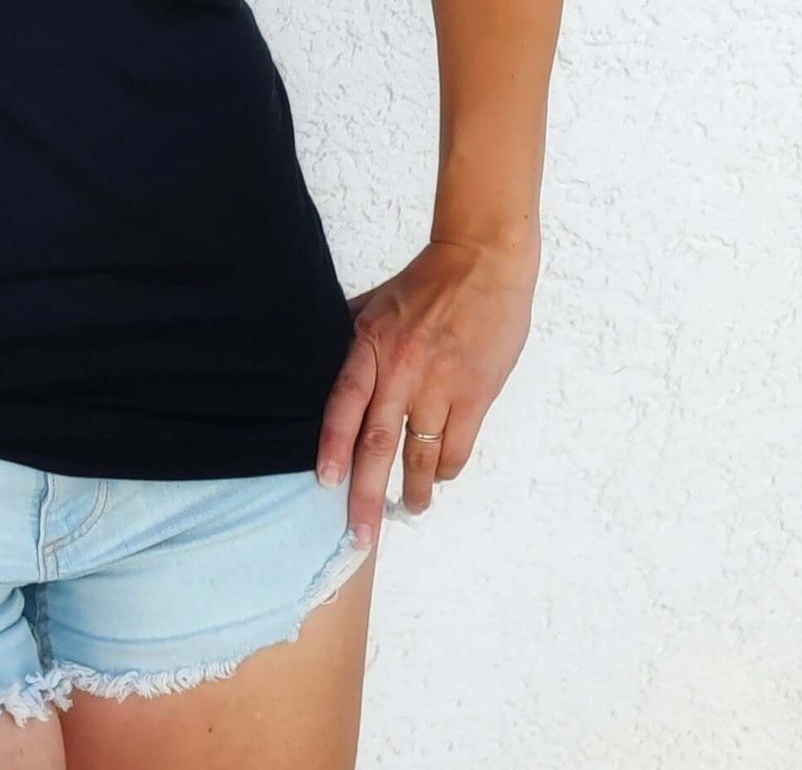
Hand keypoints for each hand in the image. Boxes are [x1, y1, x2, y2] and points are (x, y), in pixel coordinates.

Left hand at [316, 235, 538, 548]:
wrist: (483, 264)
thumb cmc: (425, 282)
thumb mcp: (375, 303)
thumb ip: (350, 334)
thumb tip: (318, 359)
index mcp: (372, 345)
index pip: (345, 403)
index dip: (333, 445)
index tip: (325, 483)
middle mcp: (403, 370)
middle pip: (378, 443)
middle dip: (367, 496)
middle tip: (360, 537)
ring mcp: (442, 385)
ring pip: (421, 456)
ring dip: (412, 492)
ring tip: (406, 511)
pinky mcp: (476, 394)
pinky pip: (457, 447)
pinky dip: (445, 470)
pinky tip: (438, 478)